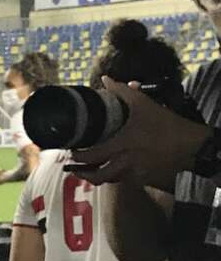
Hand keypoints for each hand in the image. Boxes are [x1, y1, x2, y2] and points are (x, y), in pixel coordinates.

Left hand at [67, 77, 210, 188]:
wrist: (190, 144)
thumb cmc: (165, 123)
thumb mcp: (144, 104)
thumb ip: (122, 91)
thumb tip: (106, 78)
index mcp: (124, 143)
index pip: (93, 156)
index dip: (78, 158)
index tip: (70, 153)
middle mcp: (127, 161)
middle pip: (98, 176)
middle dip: (82, 173)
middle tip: (73, 166)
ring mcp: (135, 172)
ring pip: (109, 181)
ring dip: (96, 177)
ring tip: (86, 171)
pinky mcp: (143, 179)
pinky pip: (123, 181)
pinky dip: (114, 177)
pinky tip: (109, 170)